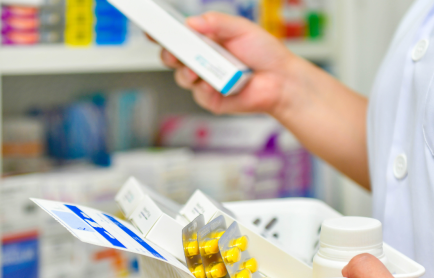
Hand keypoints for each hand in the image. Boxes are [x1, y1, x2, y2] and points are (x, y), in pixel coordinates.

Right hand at [158, 12, 296, 114]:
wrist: (282, 80)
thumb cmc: (264, 53)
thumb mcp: (241, 29)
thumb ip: (216, 22)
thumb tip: (192, 22)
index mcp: (205, 41)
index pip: (177, 37)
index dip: (162, 33)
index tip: (152, 29)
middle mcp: (202, 61)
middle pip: (171, 57)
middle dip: (168, 53)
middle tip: (173, 49)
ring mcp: (204, 81)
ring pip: (181, 77)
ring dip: (186, 71)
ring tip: (197, 67)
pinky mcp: (211, 99)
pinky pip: (198, 93)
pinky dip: (204, 88)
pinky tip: (214, 83)